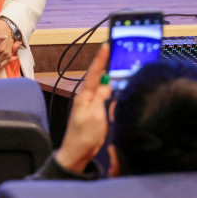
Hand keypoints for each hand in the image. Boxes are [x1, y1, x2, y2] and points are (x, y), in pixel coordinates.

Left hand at [54, 42, 111, 173]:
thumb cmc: (84, 137)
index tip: (106, 44)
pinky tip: (116, 87)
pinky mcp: (95, 111)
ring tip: (119, 64)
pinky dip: (111, 90)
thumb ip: (101, 98)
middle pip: (99, 77)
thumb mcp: (95, 116)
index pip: (94, 73)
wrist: (77, 153)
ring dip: (110, 77)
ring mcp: (90, 104)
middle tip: (117, 50)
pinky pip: (104, 96)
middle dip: (107, 64)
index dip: (101, 58)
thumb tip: (106, 82)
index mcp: (84, 96)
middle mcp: (86, 97)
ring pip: (103, 86)